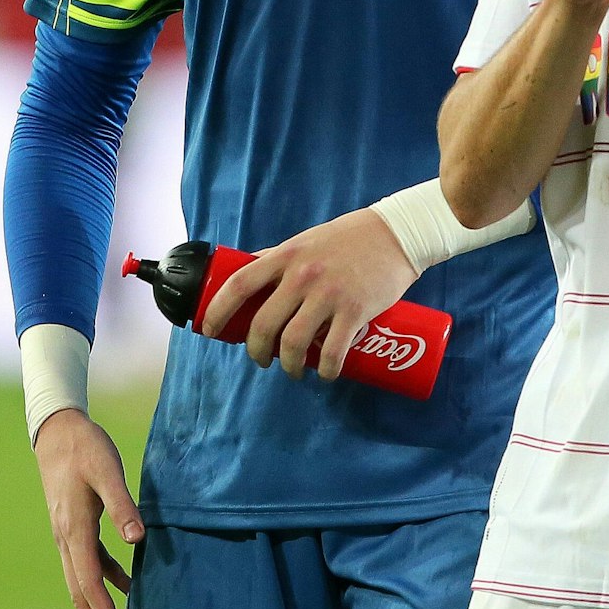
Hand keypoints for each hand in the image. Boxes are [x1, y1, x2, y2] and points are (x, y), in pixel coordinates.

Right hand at [33, 409, 143, 608]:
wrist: (58, 431)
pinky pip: (89, 564)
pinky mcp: (75, 527)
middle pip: (80, 595)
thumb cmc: (86, 447)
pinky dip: (106, 579)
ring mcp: (68, 535)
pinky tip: (128, 584)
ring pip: (82, 583)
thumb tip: (139, 539)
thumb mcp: (107, 470)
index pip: (90, 584)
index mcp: (74, 531)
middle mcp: (66, 540)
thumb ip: (123, 504)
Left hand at [200, 208, 417, 379]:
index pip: (238, 284)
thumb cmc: (350, 237)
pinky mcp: (355, 309)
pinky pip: (333, 351)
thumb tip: (246, 269)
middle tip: (262, 359)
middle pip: (264, 324)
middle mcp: (302, 275)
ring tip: (293, 370)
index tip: (209, 330)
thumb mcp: (306, 240)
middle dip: (256, 350)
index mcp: (286, 255)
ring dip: (288, 366)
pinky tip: (326, 374)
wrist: (399, 233)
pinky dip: (326, 370)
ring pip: (294, 343)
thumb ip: (280, 257)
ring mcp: (329, 293)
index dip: (217, 311)